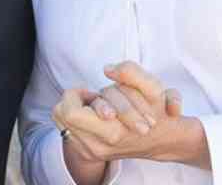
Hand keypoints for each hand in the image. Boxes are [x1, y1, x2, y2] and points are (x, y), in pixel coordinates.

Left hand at [52, 62, 198, 166]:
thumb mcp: (153, 89)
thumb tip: (108, 69)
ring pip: (61, 119)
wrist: (161, 139)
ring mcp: (89, 152)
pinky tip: (94, 116)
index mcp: (113, 133)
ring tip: (98, 107)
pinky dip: (76, 117)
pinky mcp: (86, 152)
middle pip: (60, 113)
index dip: (77, 94)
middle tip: (95, 98)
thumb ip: (133, 73)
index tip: (94, 92)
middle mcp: (97, 147)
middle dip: (76, 99)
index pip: (71, 112)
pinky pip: (64, 127)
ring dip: (77, 107)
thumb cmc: (156, 111)